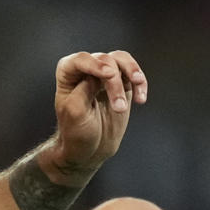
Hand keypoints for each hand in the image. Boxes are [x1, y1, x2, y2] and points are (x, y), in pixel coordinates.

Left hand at [45, 50, 145, 180]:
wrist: (90, 149)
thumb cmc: (77, 132)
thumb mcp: (75, 114)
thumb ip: (83, 90)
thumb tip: (99, 76)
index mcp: (68, 74)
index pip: (80, 60)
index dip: (94, 64)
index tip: (109, 74)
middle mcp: (86, 70)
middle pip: (104, 61)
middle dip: (114, 82)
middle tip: (120, 108)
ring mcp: (105, 75)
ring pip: (121, 59)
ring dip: (132, 71)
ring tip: (138, 85)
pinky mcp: (122, 84)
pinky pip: (133, 74)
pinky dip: (141, 84)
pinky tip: (141, 99)